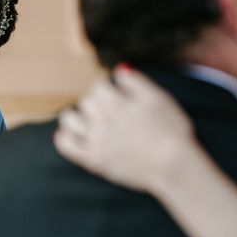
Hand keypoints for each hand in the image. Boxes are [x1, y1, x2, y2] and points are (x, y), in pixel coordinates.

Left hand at [54, 67, 195, 194]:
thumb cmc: (172, 131)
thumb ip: (137, 82)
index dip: (107, 89)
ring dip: (74, 116)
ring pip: (70, 119)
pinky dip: (63, 138)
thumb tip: (118, 71)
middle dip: (95, 103)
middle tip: (106, 110)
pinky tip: (66, 134)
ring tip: (83, 119)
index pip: (99, 86)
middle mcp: (103, 119)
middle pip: (86, 102)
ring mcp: (96, 140)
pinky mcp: (94, 160)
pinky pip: (67, 146)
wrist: (173, 165)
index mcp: (117, 102)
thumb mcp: (159, 98)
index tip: (115, 96)